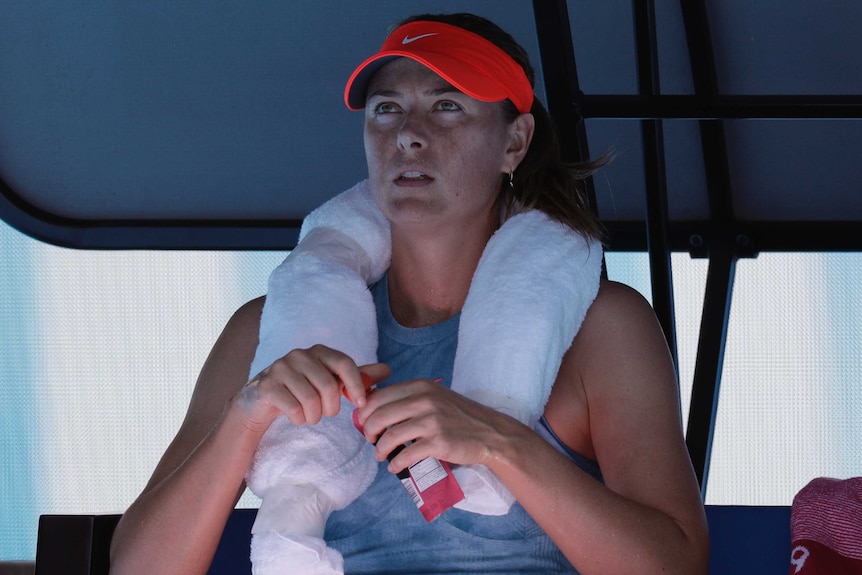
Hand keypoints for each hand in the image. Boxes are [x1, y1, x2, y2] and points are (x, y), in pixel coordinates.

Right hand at [234, 344, 389, 431]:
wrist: (263, 398)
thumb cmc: (303, 388)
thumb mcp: (331, 381)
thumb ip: (357, 376)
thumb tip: (387, 369)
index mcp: (319, 351)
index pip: (345, 363)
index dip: (356, 385)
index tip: (361, 404)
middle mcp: (299, 354)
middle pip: (328, 386)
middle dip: (331, 408)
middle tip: (326, 413)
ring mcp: (280, 368)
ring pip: (310, 401)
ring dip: (314, 416)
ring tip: (310, 415)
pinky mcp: (267, 385)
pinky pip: (293, 409)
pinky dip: (299, 419)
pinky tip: (295, 415)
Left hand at [355, 378, 519, 473]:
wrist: (489, 433)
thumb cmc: (459, 415)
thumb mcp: (435, 396)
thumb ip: (410, 398)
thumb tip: (377, 409)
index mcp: (420, 386)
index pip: (379, 396)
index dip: (365, 412)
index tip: (364, 423)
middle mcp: (424, 400)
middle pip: (379, 415)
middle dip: (369, 431)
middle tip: (371, 440)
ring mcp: (431, 421)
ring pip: (389, 436)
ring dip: (379, 449)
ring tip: (381, 456)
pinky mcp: (438, 443)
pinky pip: (405, 455)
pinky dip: (395, 463)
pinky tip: (394, 467)